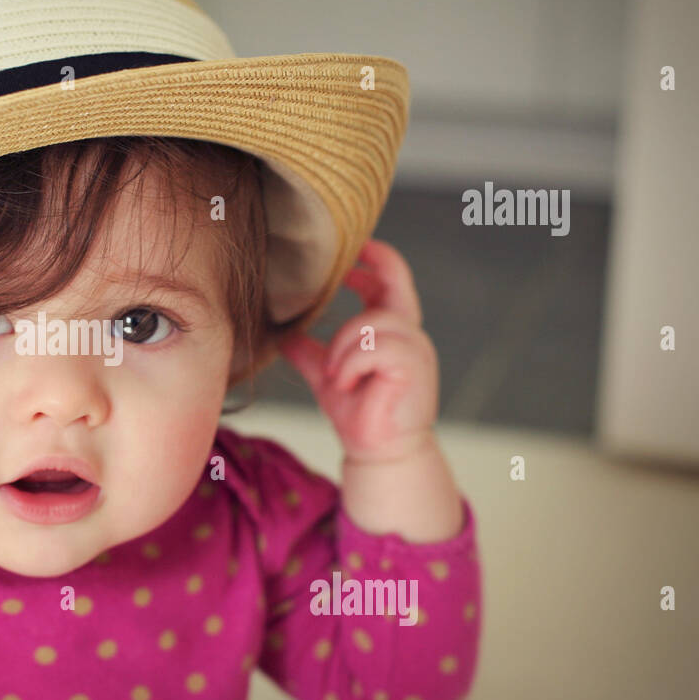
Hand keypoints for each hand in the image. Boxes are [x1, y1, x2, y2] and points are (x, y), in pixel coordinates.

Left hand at [279, 240, 439, 463]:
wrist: (377, 452)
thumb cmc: (358, 414)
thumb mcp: (326, 375)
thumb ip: (308, 351)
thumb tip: (282, 334)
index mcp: (392, 332)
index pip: (393, 280)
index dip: (377, 258)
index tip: (355, 247)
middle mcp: (409, 335)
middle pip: (392, 286)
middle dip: (362, 282)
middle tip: (339, 279)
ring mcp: (416, 350)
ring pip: (374, 321)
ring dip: (345, 345)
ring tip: (335, 372)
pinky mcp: (414, 368)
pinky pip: (377, 348)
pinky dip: (352, 363)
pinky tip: (344, 382)